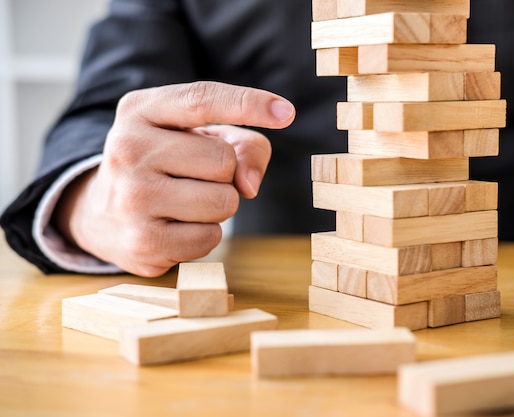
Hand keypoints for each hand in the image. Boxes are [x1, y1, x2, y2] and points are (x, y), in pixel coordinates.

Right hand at [53, 81, 294, 276]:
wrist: (101, 212)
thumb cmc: (164, 166)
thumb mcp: (197, 137)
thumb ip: (243, 146)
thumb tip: (249, 186)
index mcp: (141, 110)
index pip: (203, 99)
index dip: (249, 104)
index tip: (286, 113)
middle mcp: (128, 147)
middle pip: (224, 161)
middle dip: (225, 173)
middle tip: (194, 176)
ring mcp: (131, 196)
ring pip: (224, 202)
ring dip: (219, 205)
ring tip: (186, 201)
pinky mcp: (141, 242)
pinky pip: (211, 238)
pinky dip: (205, 234)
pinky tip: (176, 226)